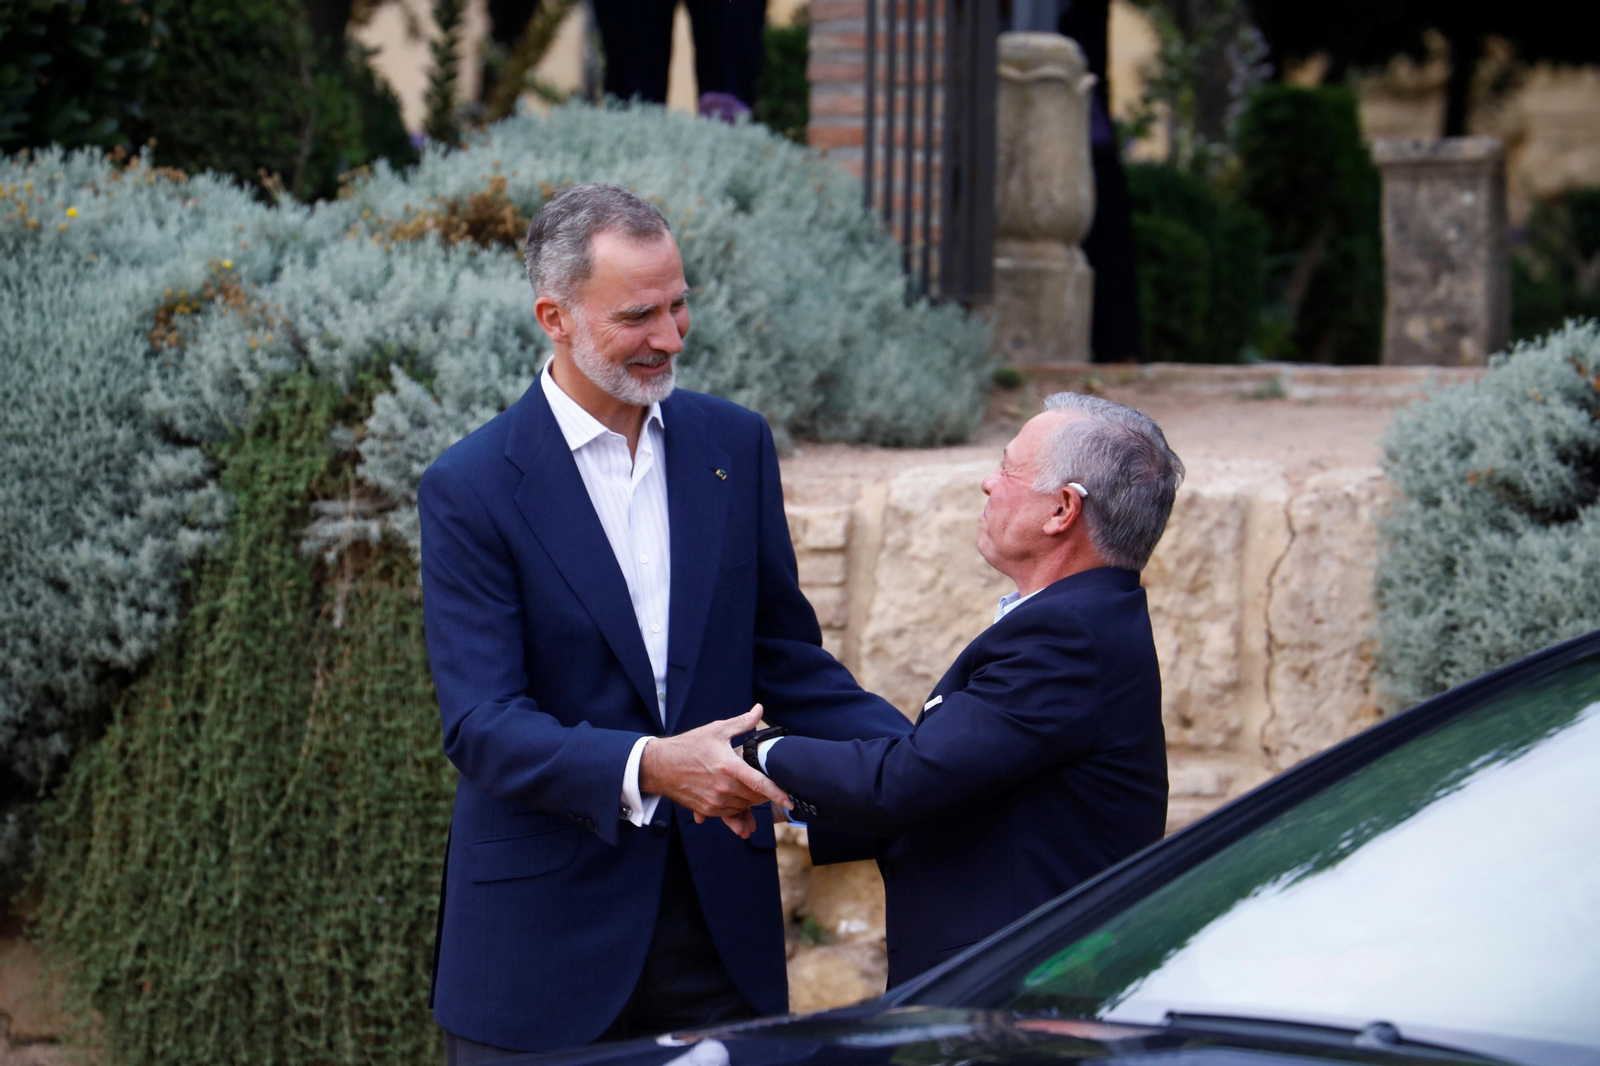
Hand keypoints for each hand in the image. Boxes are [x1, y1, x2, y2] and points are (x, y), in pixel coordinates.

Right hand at [639, 705, 790, 837]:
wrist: (660, 765)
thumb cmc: (688, 746)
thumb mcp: (716, 730)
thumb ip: (742, 722)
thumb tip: (759, 709)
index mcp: (728, 766)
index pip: (759, 783)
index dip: (777, 793)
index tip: (790, 800)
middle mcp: (723, 787)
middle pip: (754, 797)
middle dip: (764, 793)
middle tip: (765, 784)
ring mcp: (714, 801)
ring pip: (744, 807)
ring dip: (751, 801)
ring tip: (750, 790)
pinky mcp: (707, 810)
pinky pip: (730, 814)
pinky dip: (737, 808)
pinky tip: (738, 800)